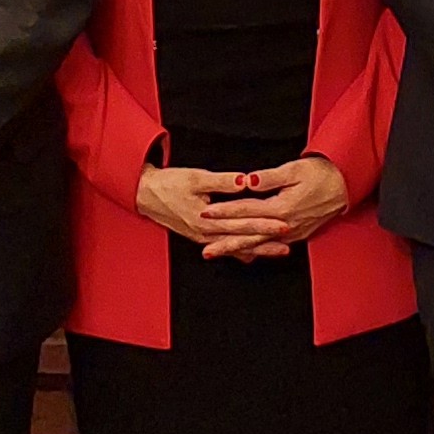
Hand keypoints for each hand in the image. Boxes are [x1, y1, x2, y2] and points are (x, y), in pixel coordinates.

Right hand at [135, 165, 278, 256]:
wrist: (145, 194)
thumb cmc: (169, 184)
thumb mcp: (196, 178)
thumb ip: (223, 182)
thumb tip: (246, 181)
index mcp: (206, 220)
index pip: (241, 224)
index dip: (263, 225)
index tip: (282, 225)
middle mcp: (205, 234)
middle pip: (241, 241)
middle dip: (265, 243)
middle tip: (287, 244)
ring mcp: (202, 238)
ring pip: (234, 247)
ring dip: (256, 249)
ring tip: (277, 251)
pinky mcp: (199, 236)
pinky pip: (224, 247)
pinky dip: (240, 250)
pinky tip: (252, 254)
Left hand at [194, 156, 352, 260]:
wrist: (345, 185)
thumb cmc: (322, 174)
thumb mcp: (294, 170)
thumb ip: (268, 178)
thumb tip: (247, 181)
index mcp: (283, 208)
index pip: (247, 210)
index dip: (225, 211)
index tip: (207, 213)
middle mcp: (286, 225)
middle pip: (250, 236)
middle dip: (226, 242)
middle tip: (206, 249)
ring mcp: (293, 233)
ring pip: (259, 244)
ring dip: (237, 249)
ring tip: (218, 253)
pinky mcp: (297, 235)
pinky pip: (270, 245)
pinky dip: (254, 249)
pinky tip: (243, 252)